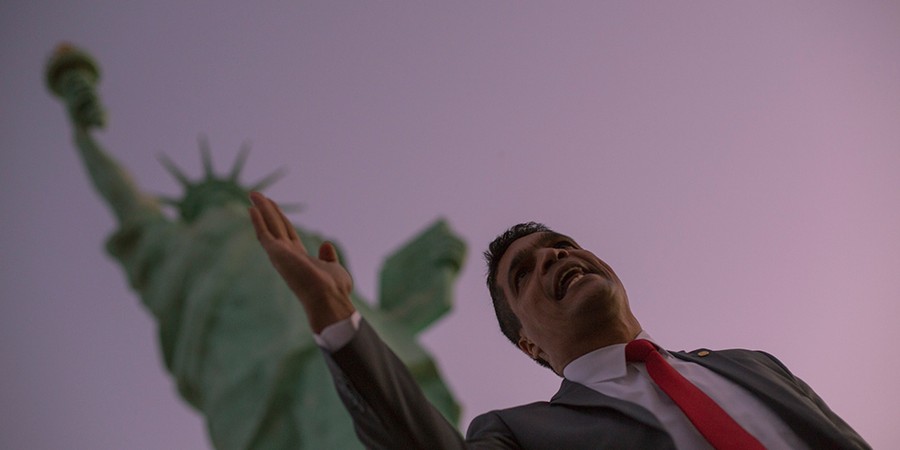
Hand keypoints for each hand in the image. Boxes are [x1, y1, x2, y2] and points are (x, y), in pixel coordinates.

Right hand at [249, 192, 354, 332]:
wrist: (328, 298)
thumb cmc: (333, 289)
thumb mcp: (334, 268)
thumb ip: (328, 257)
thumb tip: (325, 244)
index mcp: (299, 258)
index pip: (287, 233)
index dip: (280, 219)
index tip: (274, 206)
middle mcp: (287, 255)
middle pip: (276, 226)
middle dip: (268, 210)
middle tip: (258, 196)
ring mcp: (280, 254)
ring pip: (269, 226)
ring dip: (262, 209)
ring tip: (254, 194)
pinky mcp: (277, 253)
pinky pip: (264, 233)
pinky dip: (258, 221)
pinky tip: (252, 208)